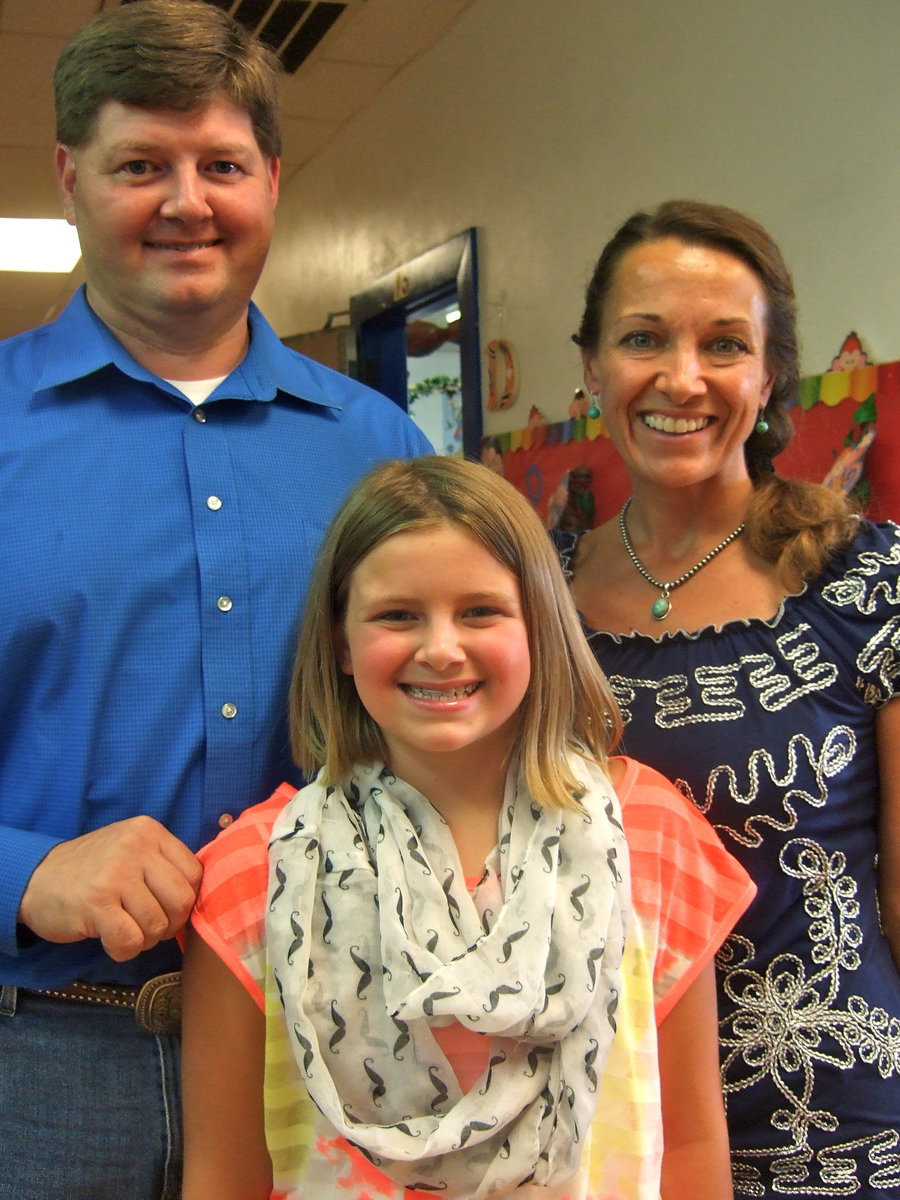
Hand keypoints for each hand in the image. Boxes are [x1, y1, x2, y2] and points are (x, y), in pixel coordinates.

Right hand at [18, 817, 202, 961]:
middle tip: (148, 926)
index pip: (194, 873)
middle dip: (171, 924)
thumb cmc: (92, 870)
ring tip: (126, 930)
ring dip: (145, 939)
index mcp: (149, 831)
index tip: (166, 908)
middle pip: (182, 900)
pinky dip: (125, 950)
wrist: (36, 879)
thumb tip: (201, 897)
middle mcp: (135, 847)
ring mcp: (116, 874)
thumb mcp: (131, 849)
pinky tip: (111, 941)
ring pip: (158, 924)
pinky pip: (131, 940)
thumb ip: (163, 864)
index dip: (186, 900)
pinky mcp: (96, 904)